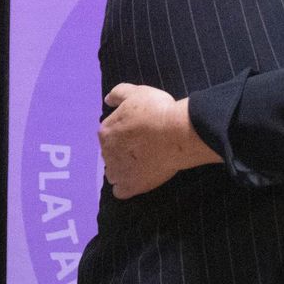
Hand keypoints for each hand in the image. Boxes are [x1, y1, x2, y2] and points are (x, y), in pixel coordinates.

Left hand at [100, 84, 222, 198]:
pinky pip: (121, 191)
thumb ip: (119, 94)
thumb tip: (107, 100)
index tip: (138, 131)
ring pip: (113, 173)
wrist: (177, 133)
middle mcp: (106, 153)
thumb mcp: (137, 92)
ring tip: (142, 164)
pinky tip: (139, 179)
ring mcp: (118, 172)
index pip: (108, 134)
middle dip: (122, 151)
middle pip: (110, 154)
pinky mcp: (131, 187)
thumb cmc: (157, 111)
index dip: (123, 133)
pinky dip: (127, 186)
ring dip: (123, 169)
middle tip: (143, 146)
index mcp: (106, 131)